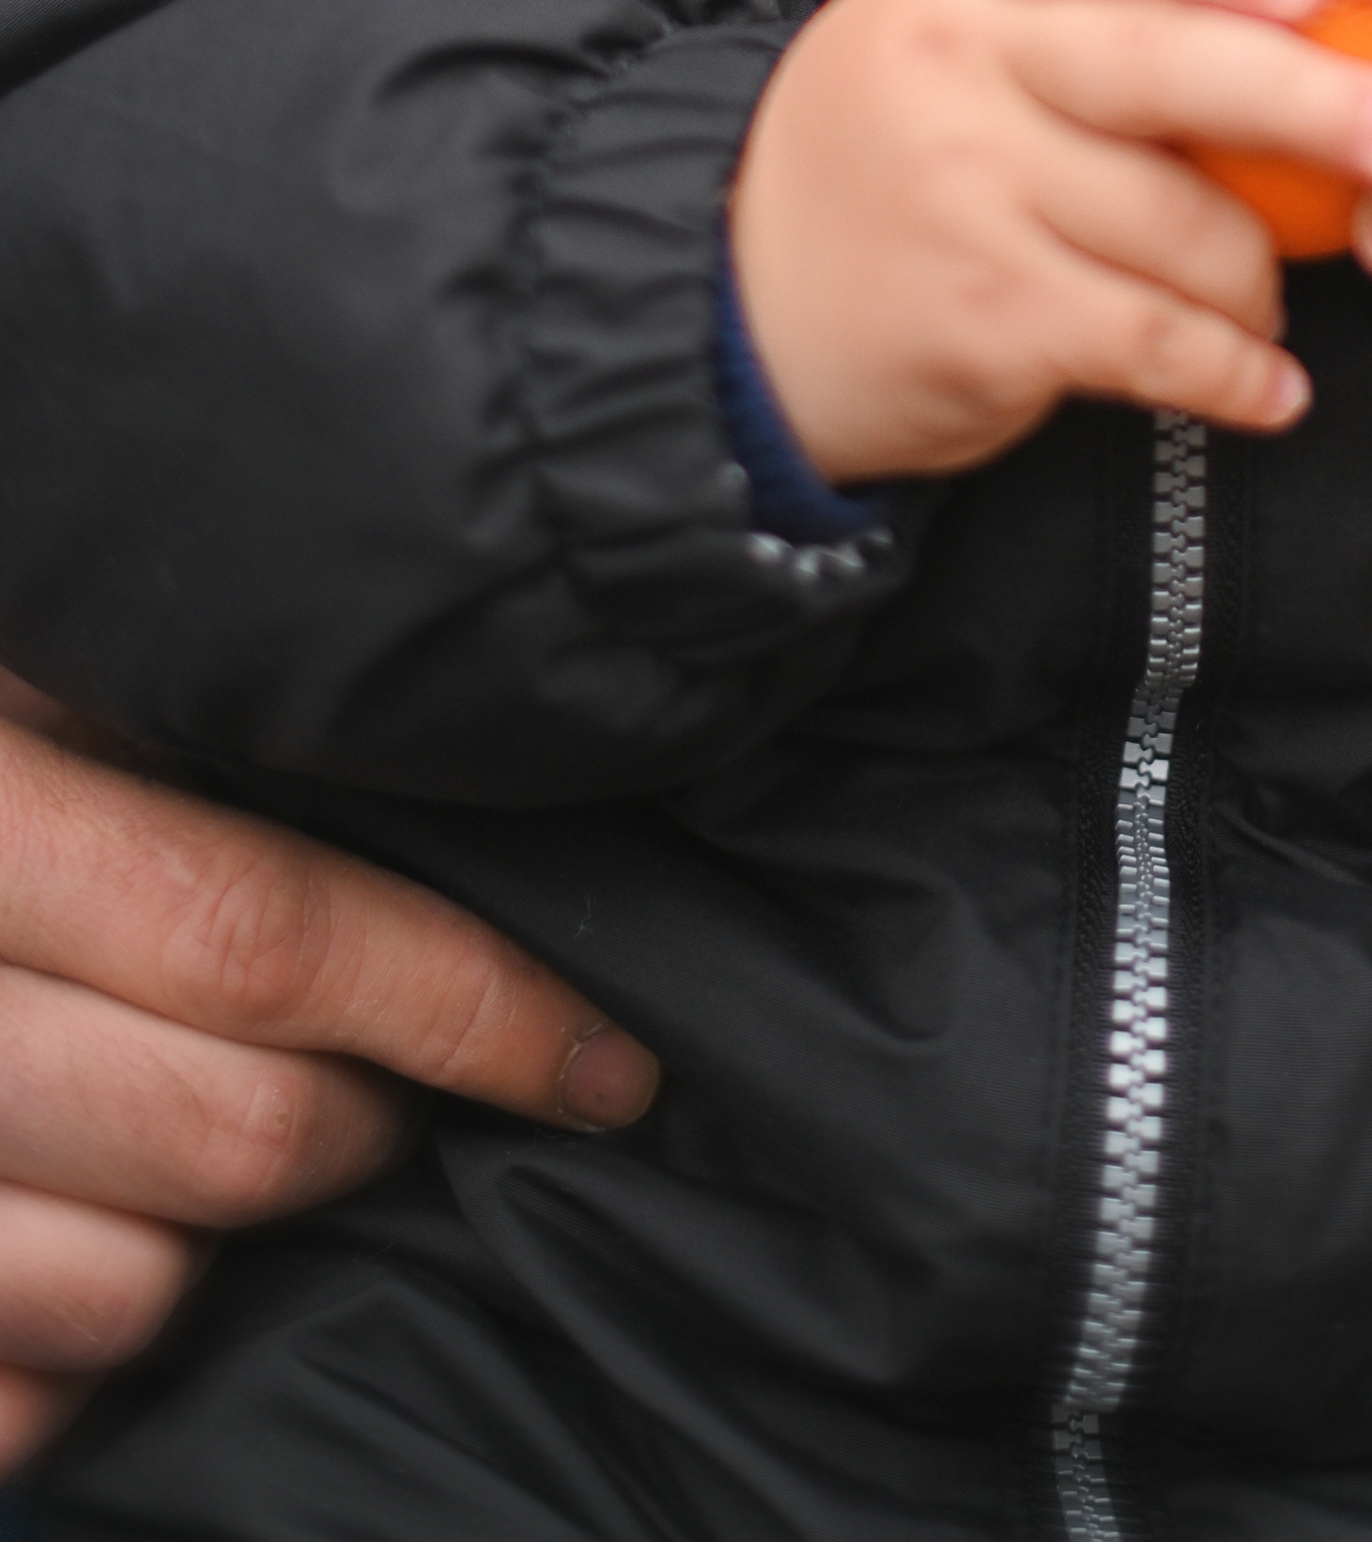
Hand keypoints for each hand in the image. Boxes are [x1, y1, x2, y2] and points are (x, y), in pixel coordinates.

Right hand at [0, 691, 658, 1472]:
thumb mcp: (36, 671)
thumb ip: (187, 718)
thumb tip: (450, 763)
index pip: (255, 939)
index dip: (464, 1007)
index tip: (605, 1057)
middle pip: (226, 1139)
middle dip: (363, 1127)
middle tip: (401, 1085)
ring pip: (130, 1299)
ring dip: (209, 1248)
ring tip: (216, 1138)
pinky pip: (14, 1407)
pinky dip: (72, 1357)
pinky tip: (81, 1237)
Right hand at [729, 0, 1371, 480]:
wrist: (731, 314)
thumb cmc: (887, 162)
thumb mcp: (942, 39)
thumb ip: (1075, 6)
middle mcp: (957, 71)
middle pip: (1164, 65)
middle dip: (1308, 98)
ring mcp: (969, 194)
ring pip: (1182, 221)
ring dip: (1263, 277)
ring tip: (1276, 300)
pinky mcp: (990, 317)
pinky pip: (1157, 338)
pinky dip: (1233, 371)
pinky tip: (1270, 389)